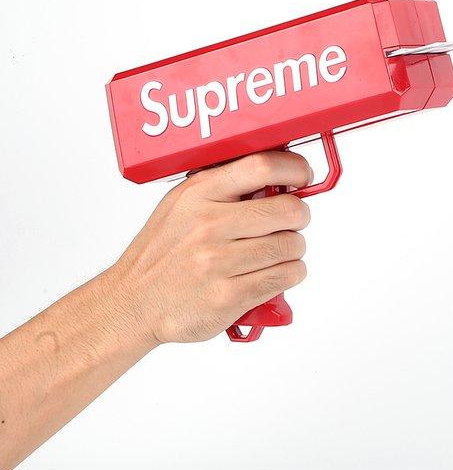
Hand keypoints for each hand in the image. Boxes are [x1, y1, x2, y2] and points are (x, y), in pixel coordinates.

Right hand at [107, 151, 313, 343]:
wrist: (133, 302)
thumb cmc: (164, 253)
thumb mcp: (182, 204)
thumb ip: (225, 187)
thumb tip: (278, 176)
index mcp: (199, 193)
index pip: (262, 166)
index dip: (294, 169)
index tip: (301, 177)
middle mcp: (209, 225)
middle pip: (289, 210)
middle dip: (299, 217)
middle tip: (288, 224)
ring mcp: (219, 262)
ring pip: (293, 246)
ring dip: (293, 250)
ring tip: (274, 253)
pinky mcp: (229, 295)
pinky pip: (286, 276)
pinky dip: (289, 274)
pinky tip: (273, 273)